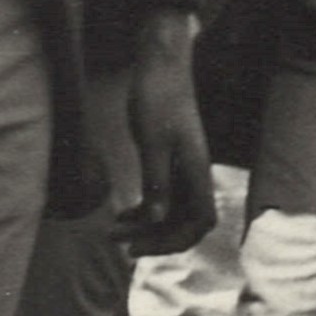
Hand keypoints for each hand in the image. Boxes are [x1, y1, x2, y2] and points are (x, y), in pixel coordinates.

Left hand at [112, 12, 218, 256]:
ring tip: (113, 233)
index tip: (142, 245)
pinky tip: (121, 216)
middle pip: (185, 223)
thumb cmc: (158, 99)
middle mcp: (195, 174)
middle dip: (155, 239)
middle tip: (122, 247)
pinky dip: (143, 212)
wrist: (161, 68)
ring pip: (171, 213)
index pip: (201, 222)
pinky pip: (162, 198)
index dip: (176, 241)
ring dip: (146, 228)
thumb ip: (156, 182)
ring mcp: (183, 169)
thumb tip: (155, 219)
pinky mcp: (169, 162)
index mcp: (197, 170)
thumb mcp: (153, 142)